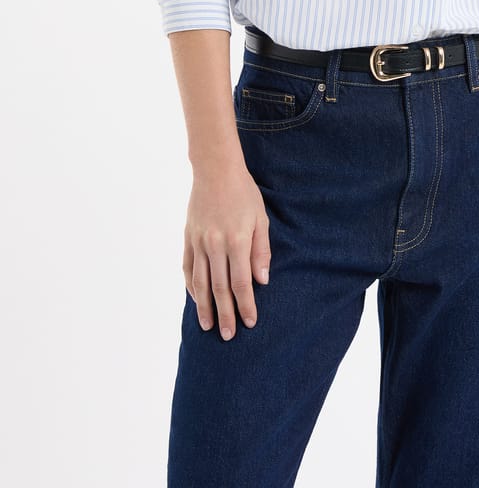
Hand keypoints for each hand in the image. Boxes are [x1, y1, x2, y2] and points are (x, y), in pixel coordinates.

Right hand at [183, 164, 270, 339]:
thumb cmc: (243, 193)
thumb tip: (262, 281)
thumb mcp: (260, 219)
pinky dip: (191, 286)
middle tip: (229, 336)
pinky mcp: (188, 238)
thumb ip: (260, 251)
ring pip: (200, 282)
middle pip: (219, 288)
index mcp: (236, 241)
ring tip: (208, 326)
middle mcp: (215, 245)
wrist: (215, 171)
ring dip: (204, 307)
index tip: (250, 322)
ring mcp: (198, 242)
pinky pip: (188, 268)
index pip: (241, 283)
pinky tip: (196, 299)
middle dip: (225, 314)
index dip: (246, 305)